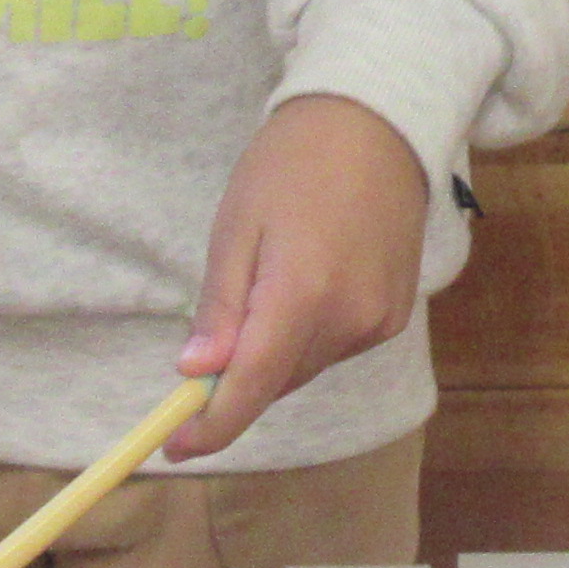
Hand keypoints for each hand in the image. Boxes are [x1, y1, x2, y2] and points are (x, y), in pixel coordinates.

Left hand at [175, 95, 428, 456]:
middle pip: (277, 381)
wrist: (377, 120)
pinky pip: (335, 346)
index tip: (174, 446)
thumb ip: (222, 308)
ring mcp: (379, 320)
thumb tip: (197, 373)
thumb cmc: (293, 162)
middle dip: (237, 379)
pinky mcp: (395, 314)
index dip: (212, 425)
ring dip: (274, 354)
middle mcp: (350, 318)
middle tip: (205, 350)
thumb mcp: (237, 227)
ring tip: (267, 286)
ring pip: (305, 366)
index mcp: (303, 293)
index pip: (253, 386)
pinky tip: (304, 286)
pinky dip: (307, 336)